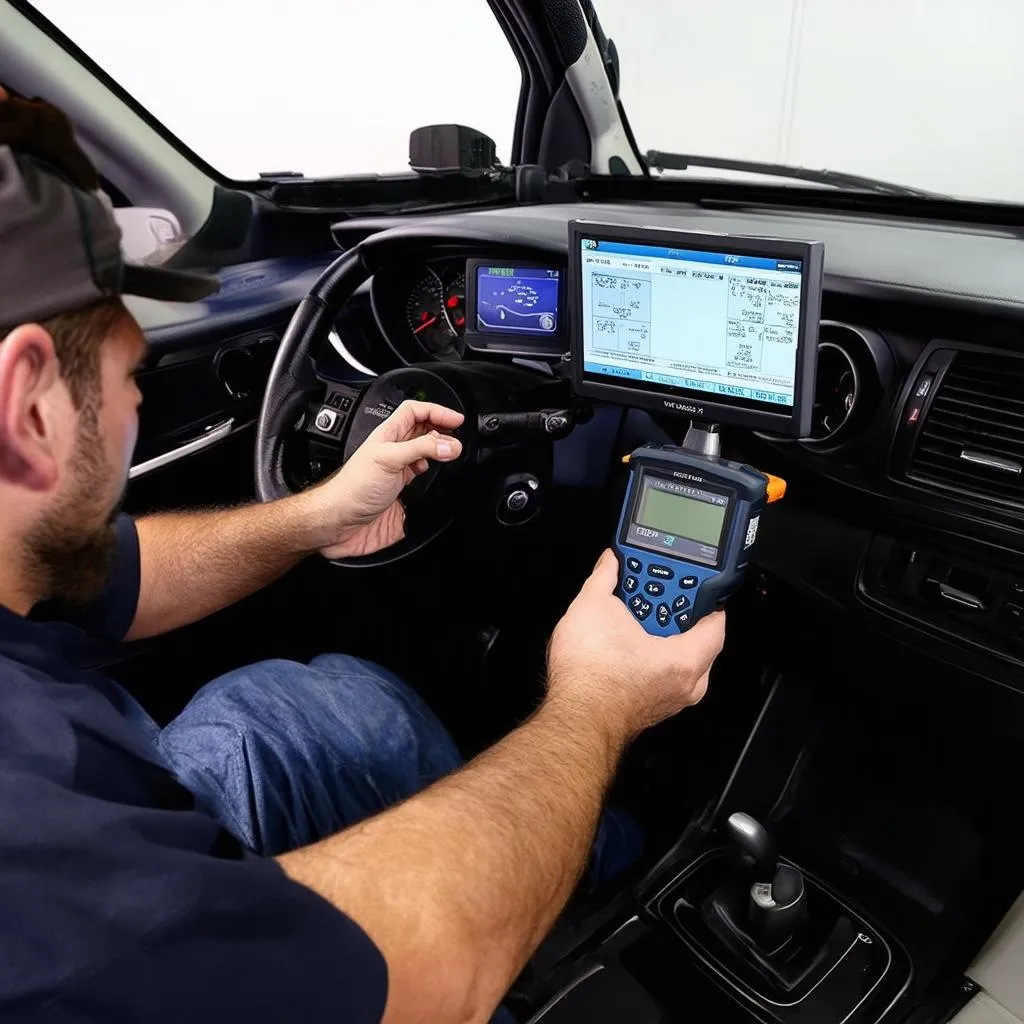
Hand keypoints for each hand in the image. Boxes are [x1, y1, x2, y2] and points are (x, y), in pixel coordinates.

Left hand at [304, 400, 463, 558]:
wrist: (340, 523)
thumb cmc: (352, 488)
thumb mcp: (389, 459)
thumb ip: (421, 449)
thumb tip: (450, 444)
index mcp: (389, 436)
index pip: (415, 412)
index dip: (436, 411)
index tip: (456, 421)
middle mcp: (395, 452)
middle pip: (423, 431)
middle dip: (442, 430)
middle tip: (457, 439)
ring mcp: (399, 473)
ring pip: (426, 455)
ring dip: (440, 454)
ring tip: (450, 455)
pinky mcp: (404, 495)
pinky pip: (425, 482)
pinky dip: (436, 479)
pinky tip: (437, 480)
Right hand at [547, 550, 724, 741]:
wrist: (573, 717)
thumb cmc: (591, 678)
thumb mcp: (593, 606)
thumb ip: (605, 577)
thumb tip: (609, 563)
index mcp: (687, 660)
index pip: (715, 620)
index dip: (701, 593)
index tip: (687, 579)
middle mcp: (685, 685)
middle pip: (693, 637)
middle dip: (671, 612)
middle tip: (649, 593)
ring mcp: (667, 700)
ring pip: (673, 658)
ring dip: (655, 635)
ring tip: (629, 616)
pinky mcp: (647, 707)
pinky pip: (657, 674)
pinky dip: (644, 656)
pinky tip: (618, 642)